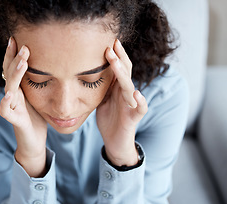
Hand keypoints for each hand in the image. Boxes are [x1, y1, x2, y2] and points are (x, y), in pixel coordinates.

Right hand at [0, 37, 47, 176]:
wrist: (33, 141)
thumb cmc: (36, 118)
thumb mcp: (40, 96)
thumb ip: (41, 82)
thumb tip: (55, 64)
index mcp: (20, 88)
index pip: (14, 67)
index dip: (14, 53)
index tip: (17, 38)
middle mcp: (13, 95)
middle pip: (9, 73)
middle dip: (14, 57)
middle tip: (20, 43)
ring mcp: (12, 107)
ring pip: (9, 88)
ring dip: (14, 74)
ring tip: (22, 62)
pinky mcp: (14, 120)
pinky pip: (6, 110)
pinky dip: (6, 102)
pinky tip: (10, 93)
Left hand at [96, 39, 147, 165]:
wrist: (114, 140)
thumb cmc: (108, 118)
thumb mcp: (101, 98)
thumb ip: (99, 85)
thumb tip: (85, 70)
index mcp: (118, 87)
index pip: (118, 67)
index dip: (114, 55)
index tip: (106, 40)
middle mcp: (126, 92)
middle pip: (125, 72)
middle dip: (118, 58)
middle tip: (111, 44)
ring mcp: (132, 104)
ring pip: (129, 86)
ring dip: (123, 74)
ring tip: (116, 62)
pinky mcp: (134, 117)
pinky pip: (141, 108)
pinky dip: (140, 101)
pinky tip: (136, 93)